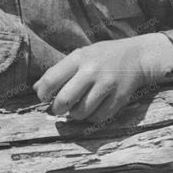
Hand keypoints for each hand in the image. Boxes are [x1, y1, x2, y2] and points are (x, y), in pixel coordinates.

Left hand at [34, 34, 172, 122]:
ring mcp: (107, 85)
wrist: (137, 56)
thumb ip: (59, 71)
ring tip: (77, 108)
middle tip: (59, 108)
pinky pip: (98, 117)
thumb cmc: (103, 57)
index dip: (43, 94)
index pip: (51, 80)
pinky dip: (92, 118)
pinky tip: (93, 109)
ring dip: (75, 115)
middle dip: (57, 109)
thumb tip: (35, 88)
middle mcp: (92, 71)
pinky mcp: (119, 98)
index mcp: (79, 58)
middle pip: (64, 100)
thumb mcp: (81, 55)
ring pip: (81, 113)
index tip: (45, 97)